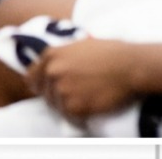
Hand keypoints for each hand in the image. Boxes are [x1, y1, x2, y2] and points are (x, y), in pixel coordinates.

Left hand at [25, 38, 139, 120]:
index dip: (41, 83)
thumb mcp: (79, 45)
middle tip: (73, 95)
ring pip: (56, 106)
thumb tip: (53, 66)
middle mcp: (52, 72)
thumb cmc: (110, 51)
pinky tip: (89, 109)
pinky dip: (78, 117)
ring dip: (68, 106)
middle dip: (56, 95)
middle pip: (45, 93)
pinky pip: (70, 117)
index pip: (32, 76)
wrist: (129, 65)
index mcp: (51, 55)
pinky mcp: (74, 106)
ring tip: (84, 100)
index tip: (48, 88)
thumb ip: (62, 55)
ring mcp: (62, 90)